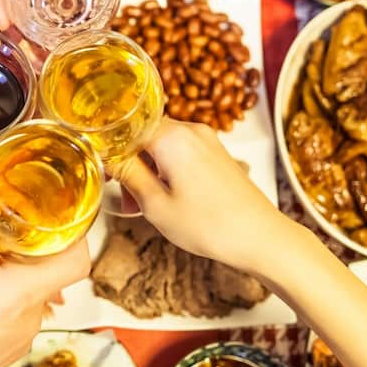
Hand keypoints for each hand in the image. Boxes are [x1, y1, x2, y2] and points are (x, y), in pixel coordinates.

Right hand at [0, 181, 90, 366]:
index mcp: (19, 292)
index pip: (77, 258)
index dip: (70, 230)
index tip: (42, 210)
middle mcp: (31, 316)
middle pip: (44, 266)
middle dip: (13, 242)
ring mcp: (21, 336)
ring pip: (24, 286)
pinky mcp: (7, 348)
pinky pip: (12, 308)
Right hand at [112, 118, 291, 273]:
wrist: (261, 237)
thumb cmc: (211, 225)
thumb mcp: (155, 205)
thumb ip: (127, 174)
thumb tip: (107, 156)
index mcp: (171, 137)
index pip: (125, 129)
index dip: (110, 152)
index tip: (104, 175)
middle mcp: (191, 130)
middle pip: (144, 136)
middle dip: (130, 165)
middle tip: (127, 200)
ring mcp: (207, 140)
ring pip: (162, 147)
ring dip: (148, 171)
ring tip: (146, 207)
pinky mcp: (216, 154)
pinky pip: (180, 154)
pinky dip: (167, 173)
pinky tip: (168, 201)